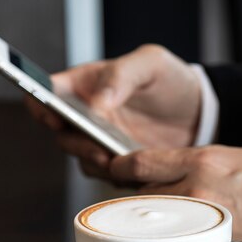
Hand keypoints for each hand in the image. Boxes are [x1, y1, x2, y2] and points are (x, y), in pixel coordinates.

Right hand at [25, 44, 201, 178]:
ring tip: (118, 163)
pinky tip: (135, 172)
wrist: (200, 112)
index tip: (56, 119)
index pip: (46, 94)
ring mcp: (101, 141)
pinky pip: (108, 176)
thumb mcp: (151, 64)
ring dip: (96, 164)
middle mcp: (87, 115)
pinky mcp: (119, 163)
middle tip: (99, 150)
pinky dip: (117, 177)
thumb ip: (122, 76)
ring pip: (83, 160)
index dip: (42, 107)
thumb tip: (96, 103)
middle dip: (77, 144)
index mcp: (85, 84)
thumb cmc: (171, 80)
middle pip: (62, 134)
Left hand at [109, 145, 241, 241]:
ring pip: (155, 225)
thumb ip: (201, 164)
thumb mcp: (241, 157)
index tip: (113, 170)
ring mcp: (204, 225)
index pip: (140, 163)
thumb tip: (175, 173)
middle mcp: (197, 191)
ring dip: (151, 225)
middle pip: (140, 197)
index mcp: (203, 160)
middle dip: (134, 200)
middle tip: (136, 205)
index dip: (119, 168)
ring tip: (156, 226)